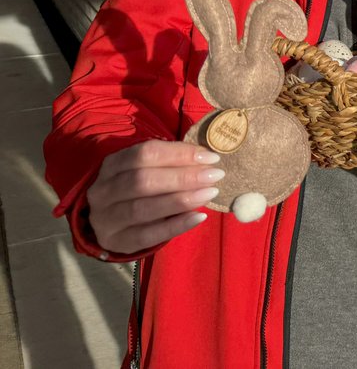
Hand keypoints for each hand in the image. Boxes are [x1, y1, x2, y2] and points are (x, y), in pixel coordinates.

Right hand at [86, 140, 223, 255]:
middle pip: (143, 180)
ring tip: (209, 193)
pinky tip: (198, 217)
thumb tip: (208, 160)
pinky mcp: (116, 242)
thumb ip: (171, 163)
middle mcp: (103, 191)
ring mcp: (105, 218)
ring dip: (180, 200)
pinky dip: (175, 226)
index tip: (210, 157)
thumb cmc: (138, 188)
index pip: (145, 153)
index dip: (180, 154)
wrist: (112, 220)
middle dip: (183, 177)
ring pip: (142, 208)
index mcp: (112, 164)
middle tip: (214, 175)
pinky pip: (147, 236)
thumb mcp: (148, 169)